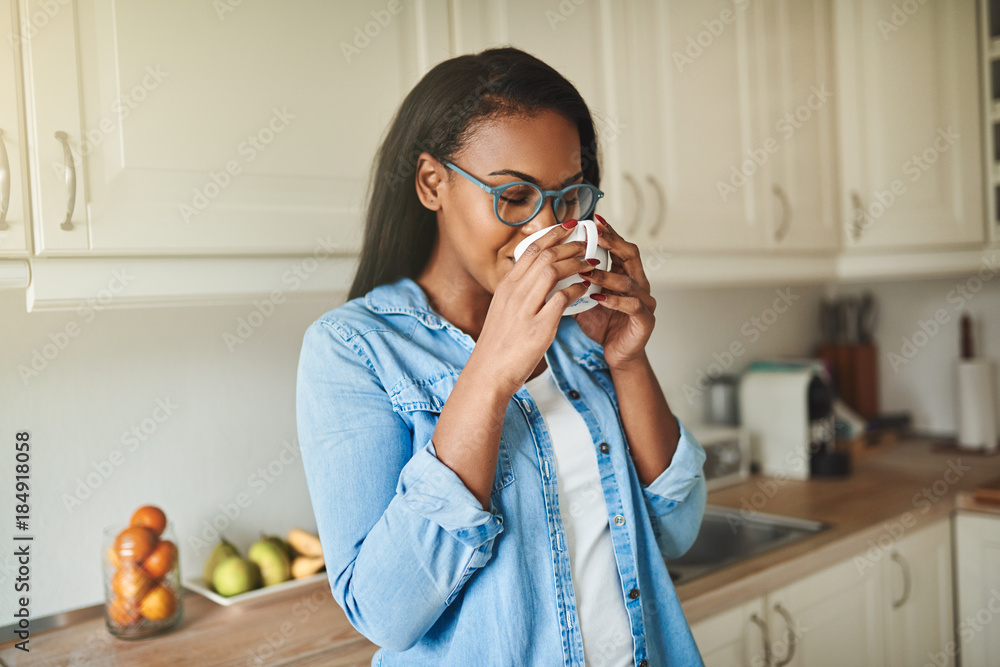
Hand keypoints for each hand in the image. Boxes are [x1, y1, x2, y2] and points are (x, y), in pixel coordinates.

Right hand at [473, 221, 594, 395]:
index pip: (531, 249)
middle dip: (569, 245)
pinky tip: (585, 289)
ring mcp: (525, 309)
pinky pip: (561, 299)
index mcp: (506, 287)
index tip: (568, 227)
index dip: (552, 234)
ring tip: (591, 263)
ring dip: (575, 263)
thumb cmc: (498, 345)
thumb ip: (520, 293)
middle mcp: (514, 293)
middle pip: (544, 255)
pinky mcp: (538, 328)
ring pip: (552, 271)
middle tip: (586, 243)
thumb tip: (539, 279)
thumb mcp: (504, 311)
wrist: (488, 374)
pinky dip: (576, 290)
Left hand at [572, 215, 655, 368]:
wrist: (617, 355)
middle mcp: (639, 284)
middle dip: (613, 243)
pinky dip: (615, 300)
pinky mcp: (645, 320)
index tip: (594, 221)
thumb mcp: (584, 298)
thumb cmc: (602, 325)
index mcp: (625, 275)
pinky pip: (632, 305)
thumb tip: (551, 263)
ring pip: (629, 280)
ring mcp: (645, 301)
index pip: (619, 247)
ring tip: (586, 272)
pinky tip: (598, 298)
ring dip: (606, 275)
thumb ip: (575, 281)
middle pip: (630, 255)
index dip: (609, 233)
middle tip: (596, 235)